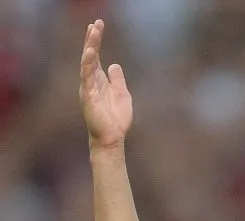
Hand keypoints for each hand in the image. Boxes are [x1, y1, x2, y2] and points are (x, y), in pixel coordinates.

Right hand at [79, 20, 132, 149]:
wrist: (112, 137)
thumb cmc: (116, 118)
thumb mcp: (122, 94)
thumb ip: (117, 79)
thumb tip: (114, 65)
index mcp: (99, 80)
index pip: (95, 56)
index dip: (96, 41)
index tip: (97, 26)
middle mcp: (91, 81)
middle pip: (90, 55)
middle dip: (92, 39)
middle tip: (96, 23)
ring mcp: (88, 87)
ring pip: (87, 62)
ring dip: (90, 46)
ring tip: (93, 31)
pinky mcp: (88, 95)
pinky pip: (86, 76)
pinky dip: (87, 64)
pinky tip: (89, 52)